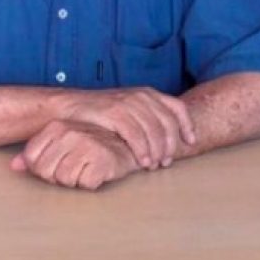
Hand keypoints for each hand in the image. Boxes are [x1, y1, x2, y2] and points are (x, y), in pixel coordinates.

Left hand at [11, 119, 138, 189]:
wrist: (123, 143)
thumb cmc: (88, 145)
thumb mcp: (59, 144)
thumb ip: (34, 154)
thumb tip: (13, 166)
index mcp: (55, 127)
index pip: (32, 160)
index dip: (44, 169)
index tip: (58, 164)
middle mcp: (69, 132)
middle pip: (46, 172)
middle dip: (58, 177)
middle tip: (75, 167)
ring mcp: (86, 143)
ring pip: (64, 180)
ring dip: (76, 180)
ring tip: (86, 168)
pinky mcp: (102, 158)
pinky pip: (85, 184)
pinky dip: (91, 182)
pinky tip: (97, 171)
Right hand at [63, 87, 195, 169]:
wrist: (69, 106)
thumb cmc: (100, 113)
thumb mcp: (128, 109)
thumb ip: (147, 118)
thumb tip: (168, 139)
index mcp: (147, 93)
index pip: (176, 107)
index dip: (187, 125)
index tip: (190, 142)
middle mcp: (140, 96)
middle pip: (167, 123)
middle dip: (170, 145)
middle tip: (166, 162)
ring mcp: (127, 103)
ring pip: (153, 131)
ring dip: (156, 151)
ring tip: (153, 166)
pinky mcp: (113, 112)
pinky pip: (135, 134)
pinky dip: (142, 150)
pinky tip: (142, 161)